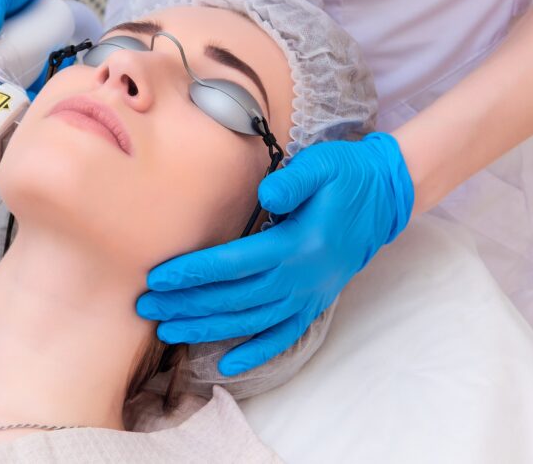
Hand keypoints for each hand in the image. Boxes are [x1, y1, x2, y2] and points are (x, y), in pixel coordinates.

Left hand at [135, 132, 413, 375]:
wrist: (386, 196)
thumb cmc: (346, 175)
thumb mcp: (323, 165)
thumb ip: (294, 181)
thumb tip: (266, 196)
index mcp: (298, 243)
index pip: (234, 263)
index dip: (193, 272)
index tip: (157, 277)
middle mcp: (302, 277)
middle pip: (234, 297)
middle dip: (186, 304)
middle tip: (145, 306)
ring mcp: (310, 294)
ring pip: (251, 321)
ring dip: (207, 329)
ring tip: (167, 332)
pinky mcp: (315, 302)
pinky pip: (283, 336)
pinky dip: (255, 353)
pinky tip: (225, 366)